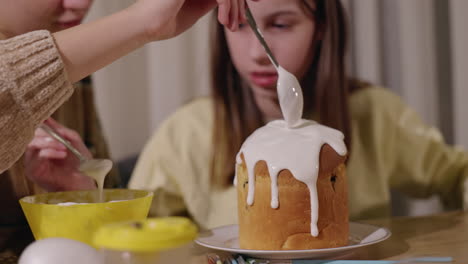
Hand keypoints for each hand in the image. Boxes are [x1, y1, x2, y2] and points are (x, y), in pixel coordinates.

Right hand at [25, 119, 95, 191]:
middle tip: (59, 138)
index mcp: (46, 144)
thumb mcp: (76, 143)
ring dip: (49, 142)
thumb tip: (49, 119)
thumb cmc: (81, 166)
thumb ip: (64, 132)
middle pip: (32, 134)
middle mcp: (37, 152)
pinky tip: (62, 154)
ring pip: (32, 144)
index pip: (38, 129)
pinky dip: (49, 152)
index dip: (43, 123)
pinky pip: (36, 156)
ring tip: (63, 147)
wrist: (85, 184)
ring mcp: (33, 161)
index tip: (49, 119)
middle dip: (46, 133)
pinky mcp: (33, 171)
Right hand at [131, 0, 258, 40]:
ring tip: (231, 25)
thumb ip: (210, 1)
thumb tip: (228, 1)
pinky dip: (226, 7)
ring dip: (234, 8)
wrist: (147, 26)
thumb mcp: (196, 10)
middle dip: (240, 3)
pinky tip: (224, 21)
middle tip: (240, 21)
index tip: (251, 5)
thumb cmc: (165, 22)